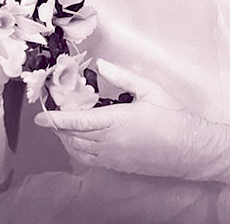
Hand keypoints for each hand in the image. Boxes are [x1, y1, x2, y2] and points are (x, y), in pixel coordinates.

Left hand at [34, 59, 198, 177]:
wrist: (189, 148)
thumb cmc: (170, 115)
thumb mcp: (148, 89)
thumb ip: (122, 77)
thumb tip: (101, 64)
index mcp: (116, 121)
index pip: (78, 121)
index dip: (56, 119)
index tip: (40, 116)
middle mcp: (110, 142)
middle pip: (74, 137)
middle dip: (59, 127)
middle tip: (52, 114)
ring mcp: (113, 157)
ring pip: (79, 151)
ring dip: (67, 139)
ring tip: (62, 126)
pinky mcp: (119, 166)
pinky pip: (90, 160)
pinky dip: (78, 150)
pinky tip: (80, 141)